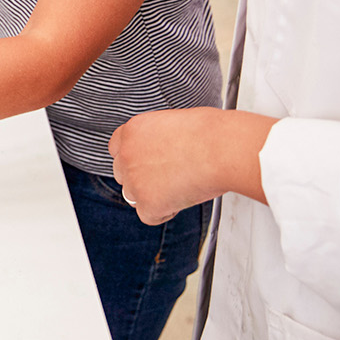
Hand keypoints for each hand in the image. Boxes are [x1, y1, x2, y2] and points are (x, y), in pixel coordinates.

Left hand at [108, 108, 275, 225]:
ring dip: (153, 196)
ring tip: (181, 186)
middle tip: (172, 177)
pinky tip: (183, 198)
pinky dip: (166, 212)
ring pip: (134, 196)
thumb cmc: (209, 134)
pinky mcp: (147, 203)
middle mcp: (126, 155)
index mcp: (131, 131)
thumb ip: (156, 139)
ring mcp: (134, 180)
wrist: (221, 149)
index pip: (118, 150)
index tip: (152, 164)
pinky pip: (150, 216)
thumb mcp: (172, 123)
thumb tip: (159, 151)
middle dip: (143, 179)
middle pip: (123, 175)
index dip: (136, 160)